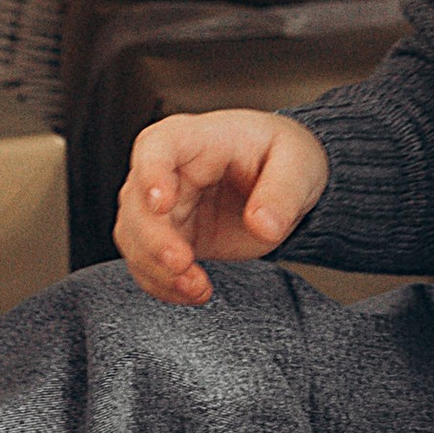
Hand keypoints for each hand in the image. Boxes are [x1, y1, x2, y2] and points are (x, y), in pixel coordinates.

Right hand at [114, 111, 329, 305]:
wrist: (284, 182)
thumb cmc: (283, 157)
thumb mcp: (299, 164)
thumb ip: (283, 193)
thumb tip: (263, 226)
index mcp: (196, 139)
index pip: (156, 145)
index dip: (150, 172)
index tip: (160, 203)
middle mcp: (170, 171)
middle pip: (136, 202)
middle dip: (153, 240)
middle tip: (183, 265)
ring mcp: (165, 207)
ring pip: (134, 238)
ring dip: (156, 269)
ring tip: (197, 288)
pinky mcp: (171, 238)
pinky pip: (147, 264)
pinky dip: (163, 284)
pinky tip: (193, 293)